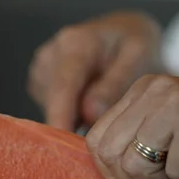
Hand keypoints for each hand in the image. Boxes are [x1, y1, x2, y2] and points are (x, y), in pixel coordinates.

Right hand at [27, 11, 162, 131]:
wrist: (124, 32)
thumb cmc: (135, 43)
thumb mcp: (138, 57)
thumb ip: (115, 84)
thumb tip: (90, 114)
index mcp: (75, 44)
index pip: (63, 87)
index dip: (60, 118)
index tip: (63, 145)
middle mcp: (51, 54)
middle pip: (55, 102)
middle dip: (73, 125)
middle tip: (103, 141)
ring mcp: (42, 69)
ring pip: (53, 109)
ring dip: (74, 119)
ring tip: (102, 111)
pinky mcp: (40, 83)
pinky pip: (53, 109)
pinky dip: (70, 115)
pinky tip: (88, 105)